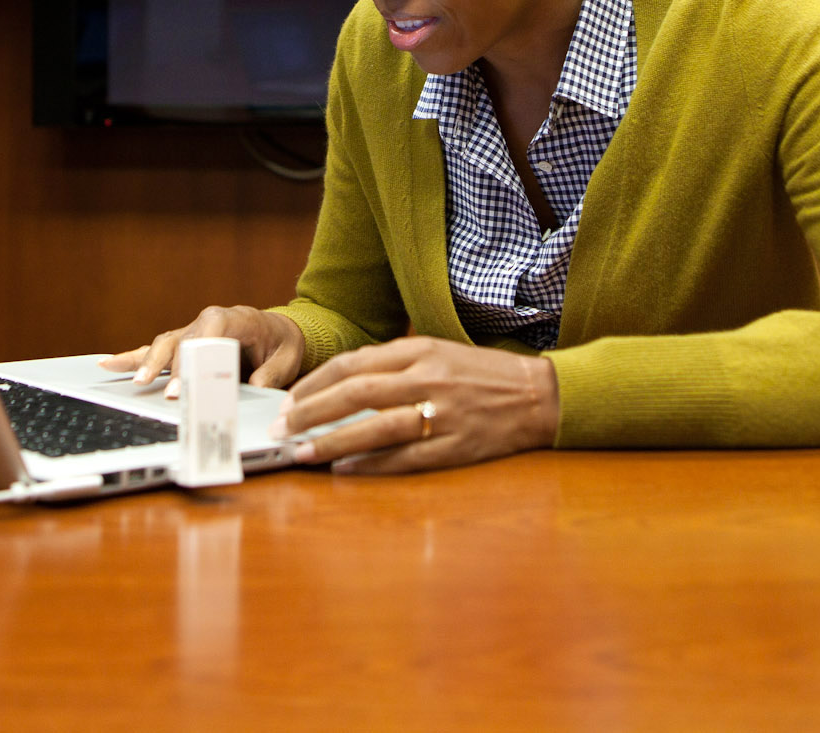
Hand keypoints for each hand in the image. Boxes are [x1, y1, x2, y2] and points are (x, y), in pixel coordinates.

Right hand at [100, 305, 305, 396]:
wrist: (278, 332)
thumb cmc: (282, 343)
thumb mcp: (287, 357)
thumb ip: (272, 372)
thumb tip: (254, 385)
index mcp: (233, 318)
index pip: (209, 330)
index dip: (195, 353)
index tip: (187, 379)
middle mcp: (207, 322)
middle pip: (181, 340)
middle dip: (168, 366)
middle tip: (163, 391)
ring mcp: (192, 333)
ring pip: (163, 345)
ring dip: (146, 362)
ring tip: (134, 381)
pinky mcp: (184, 346)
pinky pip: (156, 350)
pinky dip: (132, 356)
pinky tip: (108, 363)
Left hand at [270, 336, 559, 475]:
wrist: (537, 395)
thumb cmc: (480, 374)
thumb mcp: (437, 351)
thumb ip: (393, 362)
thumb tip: (340, 383)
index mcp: (420, 350)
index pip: (354, 364)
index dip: (316, 383)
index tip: (290, 400)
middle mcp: (428, 378)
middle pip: (357, 393)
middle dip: (311, 412)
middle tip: (282, 427)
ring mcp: (442, 414)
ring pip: (376, 427)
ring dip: (333, 442)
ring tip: (302, 452)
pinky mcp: (455, 446)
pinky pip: (405, 458)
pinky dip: (372, 465)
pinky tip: (346, 470)